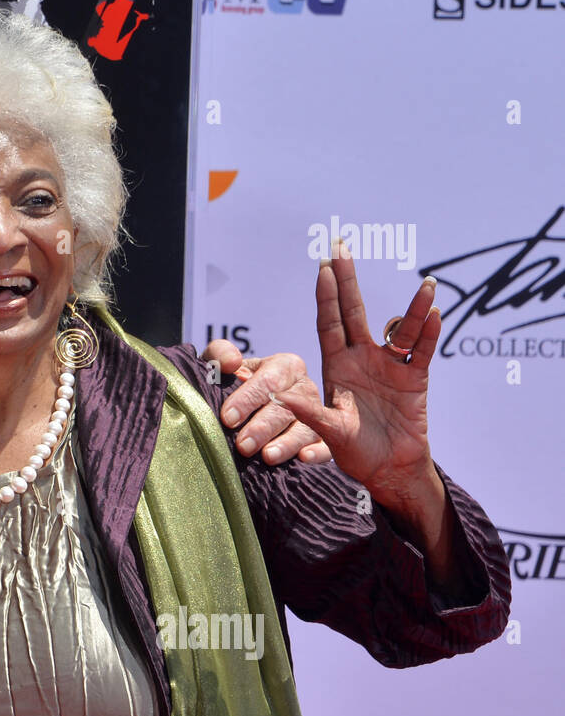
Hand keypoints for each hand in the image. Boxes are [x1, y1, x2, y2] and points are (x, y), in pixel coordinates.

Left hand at [202, 338, 331, 465]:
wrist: (247, 407)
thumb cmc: (232, 382)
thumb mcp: (223, 363)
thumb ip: (221, 355)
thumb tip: (231, 362)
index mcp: (285, 366)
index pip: (268, 382)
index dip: (248, 399)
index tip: (228, 418)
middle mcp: (304, 389)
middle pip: (288, 408)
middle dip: (263, 427)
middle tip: (244, 445)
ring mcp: (317, 415)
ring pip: (307, 428)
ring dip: (287, 443)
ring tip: (268, 456)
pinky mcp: (324, 438)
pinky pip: (326, 446)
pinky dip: (318, 453)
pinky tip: (304, 459)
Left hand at [272, 242, 456, 581]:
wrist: (388, 469)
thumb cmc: (355, 452)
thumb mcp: (329, 431)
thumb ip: (309, 413)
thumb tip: (280, 397)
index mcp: (337, 367)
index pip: (329, 323)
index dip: (326, 297)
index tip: (323, 267)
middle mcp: (362, 359)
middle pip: (355, 312)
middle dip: (348, 280)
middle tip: (342, 246)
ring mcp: (389, 366)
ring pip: (401, 329)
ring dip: (413, 308)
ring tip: (426, 284)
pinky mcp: (414, 379)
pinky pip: (423, 351)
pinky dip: (430, 333)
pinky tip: (436, 312)